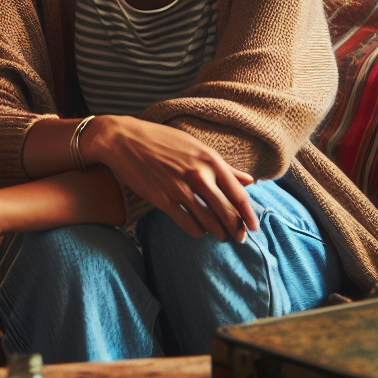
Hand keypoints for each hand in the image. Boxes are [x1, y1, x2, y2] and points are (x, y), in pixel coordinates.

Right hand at [82, 115, 258, 241]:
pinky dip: (198, 232)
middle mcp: (198, 174)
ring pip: (210, 223)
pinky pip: (189, 225)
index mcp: (209, 159)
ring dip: (218, 234)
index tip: (254, 228)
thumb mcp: (194, 146)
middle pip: (227, 213)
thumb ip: (223, 166)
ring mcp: (180, 188)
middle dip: (236, 230)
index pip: (239, 195)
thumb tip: (250, 181)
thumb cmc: (160, 140)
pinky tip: (197, 229)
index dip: (249, 216)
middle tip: (237, 238)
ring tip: (219, 236)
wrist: (123, 139)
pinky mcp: (163, 199)